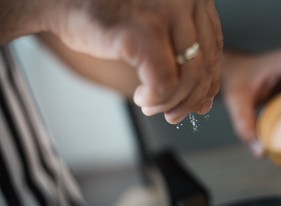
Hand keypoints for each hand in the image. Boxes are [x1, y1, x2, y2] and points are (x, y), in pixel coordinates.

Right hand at [44, 0, 222, 122]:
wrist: (61, 0)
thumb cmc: (108, 17)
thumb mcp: (158, 34)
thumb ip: (183, 61)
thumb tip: (205, 103)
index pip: (214, 50)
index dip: (207, 83)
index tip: (198, 103)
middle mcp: (186, 0)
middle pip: (204, 66)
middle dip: (191, 100)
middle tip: (175, 115)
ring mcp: (166, 13)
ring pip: (188, 78)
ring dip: (172, 103)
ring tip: (152, 107)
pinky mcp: (143, 32)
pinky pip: (165, 83)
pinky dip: (157, 99)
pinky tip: (142, 99)